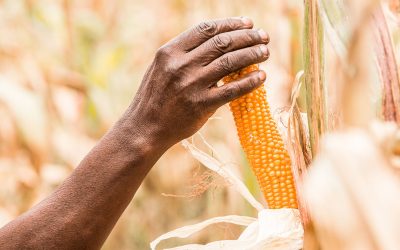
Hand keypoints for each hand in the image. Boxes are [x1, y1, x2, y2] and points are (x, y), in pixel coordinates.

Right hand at [126, 17, 269, 146]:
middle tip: (264, 36)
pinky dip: (250, 82)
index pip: (206, 29)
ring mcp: (191, 85)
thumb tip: (218, 42)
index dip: (231, 24)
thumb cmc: (155, 96)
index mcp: (170, 51)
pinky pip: (232, 90)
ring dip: (252, 54)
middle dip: (247, 36)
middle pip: (222, 43)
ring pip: (230, 62)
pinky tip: (262, 77)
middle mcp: (181, 65)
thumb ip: (185, 53)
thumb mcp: (162, 67)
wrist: (144, 128)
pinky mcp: (201, 105)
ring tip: (265, 52)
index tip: (248, 23)